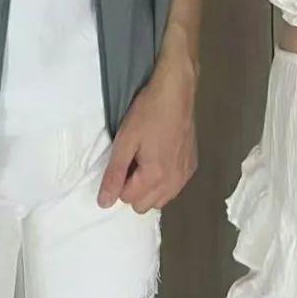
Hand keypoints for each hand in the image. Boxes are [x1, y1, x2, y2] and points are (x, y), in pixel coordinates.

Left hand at [96, 59, 197, 214]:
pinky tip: (162, 157)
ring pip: (161, 200)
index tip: (123, 159)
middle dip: (134, 189)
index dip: (120, 180)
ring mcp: (185, 176)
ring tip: (146, 160)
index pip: (127, 199)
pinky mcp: (192, 166)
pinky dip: (164, 181)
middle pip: (144, 206)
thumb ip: (114, 174)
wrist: (176, 91)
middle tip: (133, 160)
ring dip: (150, 189)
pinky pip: (174, 187)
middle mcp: (173, 183)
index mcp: (155, 177)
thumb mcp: (125, 141)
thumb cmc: (148, 113)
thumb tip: (104, 203)